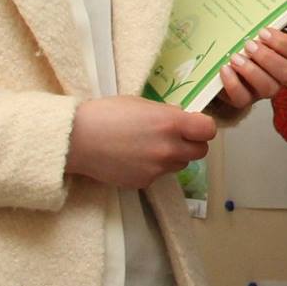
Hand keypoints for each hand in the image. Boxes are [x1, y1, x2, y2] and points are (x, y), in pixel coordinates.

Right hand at [66, 95, 216, 189]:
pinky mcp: (144, 182)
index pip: (208, 130)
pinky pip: (159, 174)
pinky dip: (153, 167)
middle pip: (200, 151)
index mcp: (171, 123)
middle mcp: (169, 148)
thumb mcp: (141, 103)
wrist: (77, 139)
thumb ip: (167, 113)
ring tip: (150, 146)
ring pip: (181, 164)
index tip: (194, 124)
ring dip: (173, 156)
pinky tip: (134, 157)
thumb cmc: (106, 114)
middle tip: (175, 136)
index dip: (202, 127)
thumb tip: (182, 118)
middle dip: (192, 143)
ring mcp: (157, 168)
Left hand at [212, 29, 286, 114]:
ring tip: (235, 57)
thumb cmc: (246, 42)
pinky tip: (225, 69)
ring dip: (252, 71)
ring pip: (269, 88)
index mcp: (285, 55)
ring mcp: (261, 89)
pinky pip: (243, 98)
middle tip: (249, 45)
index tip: (263, 32)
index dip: (284, 43)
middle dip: (268, 58)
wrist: (219, 61)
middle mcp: (278, 75)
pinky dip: (233, 84)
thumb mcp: (261, 27)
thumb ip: (284, 19)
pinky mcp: (243, 99)